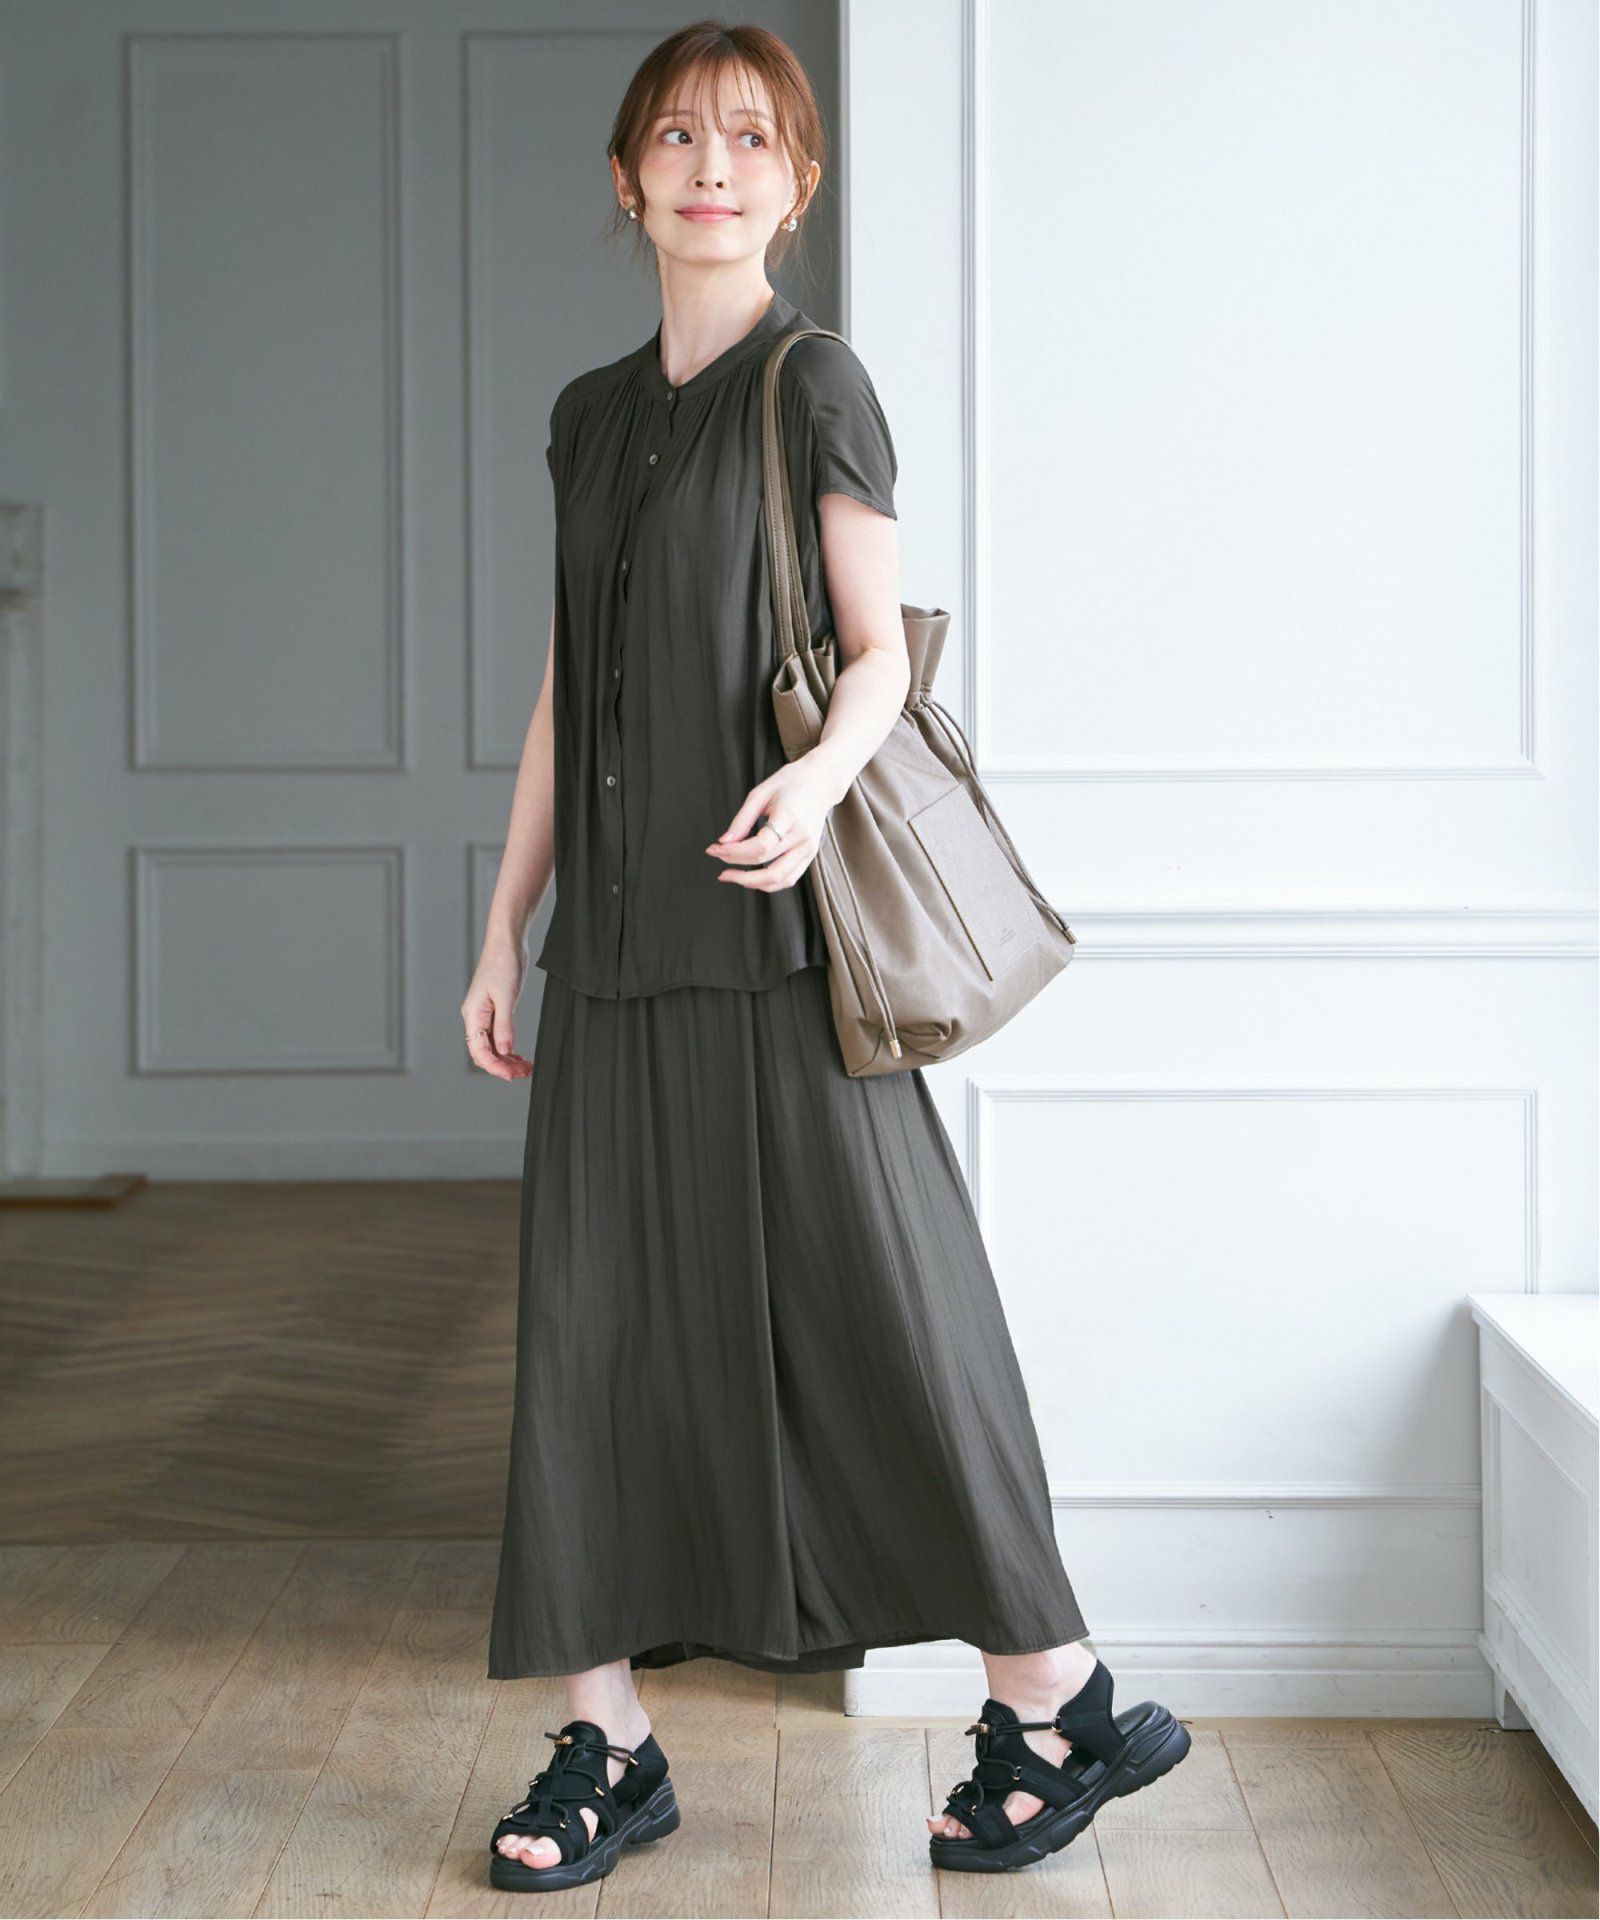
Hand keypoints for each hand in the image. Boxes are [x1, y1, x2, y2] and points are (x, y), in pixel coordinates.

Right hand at [461, 934, 535, 1080]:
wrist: (507, 942)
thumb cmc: (503, 964)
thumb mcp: (506, 996)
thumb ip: (505, 1025)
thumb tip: (505, 1051)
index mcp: (473, 1015)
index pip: (479, 1051)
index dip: (494, 1067)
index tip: (511, 1076)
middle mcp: (475, 1018)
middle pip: (484, 1052)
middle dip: (503, 1066)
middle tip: (525, 1073)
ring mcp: (485, 1015)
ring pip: (492, 1046)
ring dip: (507, 1059)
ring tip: (526, 1068)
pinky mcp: (496, 1010)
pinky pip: (498, 1037)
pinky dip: (509, 1048)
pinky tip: (520, 1056)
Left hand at [705, 751, 844, 891]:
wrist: (821, 782)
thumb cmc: (790, 782)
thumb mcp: (761, 792)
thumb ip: (742, 819)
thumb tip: (724, 842)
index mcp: (790, 816)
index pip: (761, 845)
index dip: (735, 852)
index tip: (716, 848)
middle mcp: (802, 837)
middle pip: (766, 864)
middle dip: (736, 864)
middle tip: (717, 856)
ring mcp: (809, 849)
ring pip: (778, 879)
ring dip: (751, 882)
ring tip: (730, 874)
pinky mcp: (810, 855)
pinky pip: (788, 879)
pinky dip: (767, 884)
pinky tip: (750, 877)